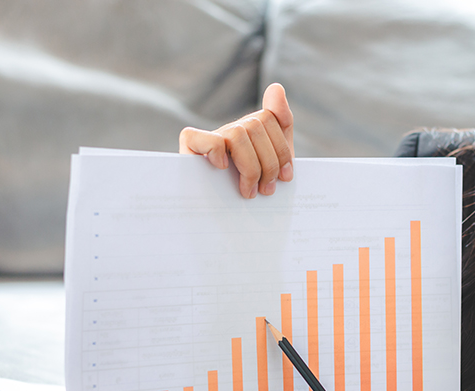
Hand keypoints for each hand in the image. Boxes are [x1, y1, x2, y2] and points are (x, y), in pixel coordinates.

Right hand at [179, 82, 294, 198]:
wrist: (221, 219)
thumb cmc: (247, 190)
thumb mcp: (272, 160)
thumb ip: (281, 122)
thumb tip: (276, 86)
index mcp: (249, 130)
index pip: (269, 119)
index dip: (282, 149)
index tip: (285, 177)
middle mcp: (229, 130)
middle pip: (255, 126)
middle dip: (269, 163)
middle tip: (266, 189)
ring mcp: (209, 138)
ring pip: (237, 134)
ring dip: (250, 167)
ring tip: (249, 191)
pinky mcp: (189, 148)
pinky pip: (205, 138)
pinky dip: (216, 151)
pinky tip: (222, 169)